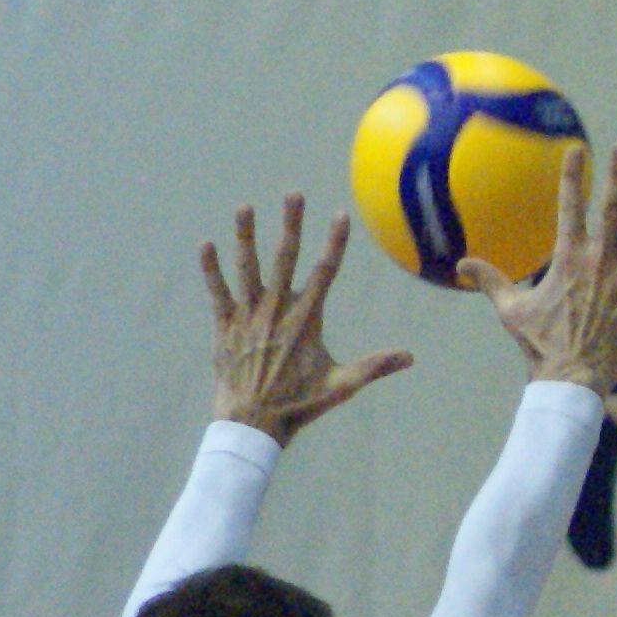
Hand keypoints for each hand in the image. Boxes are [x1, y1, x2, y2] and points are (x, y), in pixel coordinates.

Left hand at [199, 195, 410, 445]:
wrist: (252, 422)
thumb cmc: (299, 405)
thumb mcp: (341, 386)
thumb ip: (374, 367)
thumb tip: (409, 357)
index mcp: (306, 320)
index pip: (325, 272)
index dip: (334, 242)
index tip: (340, 215)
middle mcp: (277, 310)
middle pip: (285, 258)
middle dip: (291, 224)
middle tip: (294, 194)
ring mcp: (248, 315)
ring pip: (247, 267)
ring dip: (246, 236)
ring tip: (245, 208)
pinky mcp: (225, 325)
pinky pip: (217, 291)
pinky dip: (211, 268)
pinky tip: (206, 245)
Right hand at [464, 143, 616, 390]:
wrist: (572, 380)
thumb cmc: (541, 346)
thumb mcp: (511, 311)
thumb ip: (491, 281)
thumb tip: (461, 264)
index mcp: (567, 260)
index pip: (569, 207)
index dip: (572, 176)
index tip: (577, 149)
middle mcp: (598, 263)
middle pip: (611, 210)